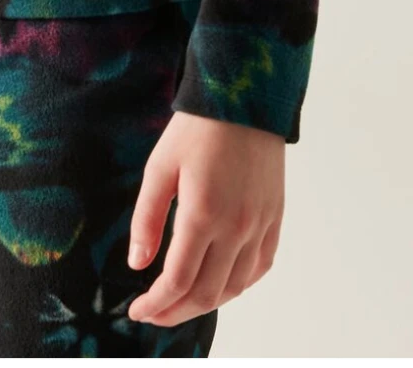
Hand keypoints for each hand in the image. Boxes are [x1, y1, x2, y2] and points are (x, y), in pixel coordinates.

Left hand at [125, 110, 284, 325]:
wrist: (243, 99)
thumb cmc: (196, 129)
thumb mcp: (160, 168)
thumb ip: (147, 219)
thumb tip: (137, 265)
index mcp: (203, 214)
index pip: (179, 280)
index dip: (157, 304)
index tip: (137, 312)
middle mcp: (237, 227)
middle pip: (207, 293)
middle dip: (177, 311)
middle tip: (153, 314)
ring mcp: (260, 225)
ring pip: (236, 286)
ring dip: (207, 303)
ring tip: (181, 304)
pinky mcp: (275, 218)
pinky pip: (260, 267)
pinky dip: (239, 285)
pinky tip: (220, 284)